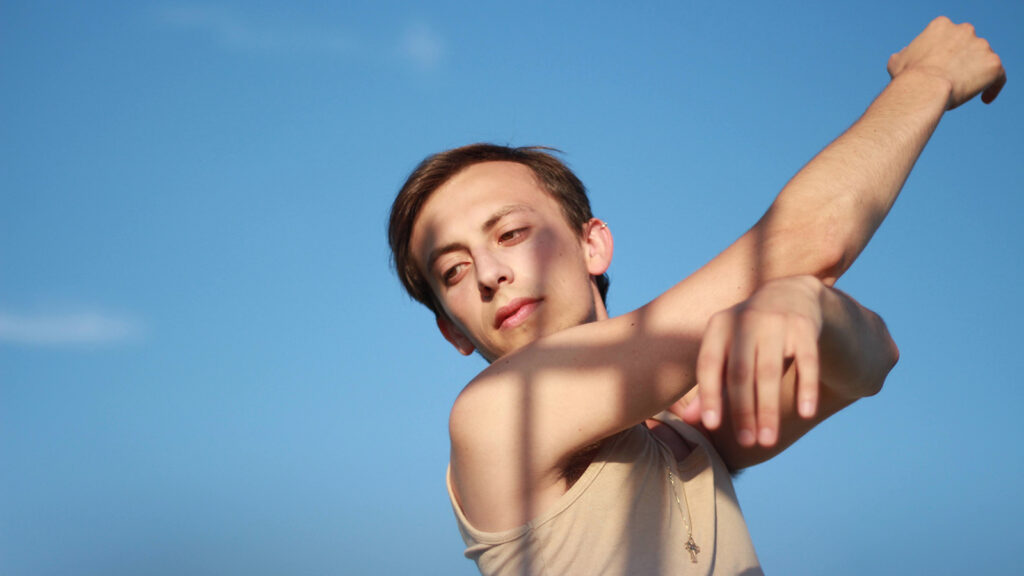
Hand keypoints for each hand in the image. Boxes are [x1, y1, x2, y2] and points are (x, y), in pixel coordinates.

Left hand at [688, 276, 823, 447]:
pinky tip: (806, 413)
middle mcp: (745, 320)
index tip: (711, 425)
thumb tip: (688, 420)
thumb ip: (710, 383)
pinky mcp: (804, 325)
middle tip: (747, 443)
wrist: (791, 294)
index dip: (709, 394)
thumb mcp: (727, 351)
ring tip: (768, 440)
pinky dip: (806, 386)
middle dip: (742, 410)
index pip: (709, 364)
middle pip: (740, 372)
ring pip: (769, 371)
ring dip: (768, 408)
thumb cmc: (750, 335)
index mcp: (719, 326)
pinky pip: (807, 360)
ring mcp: (776, 320)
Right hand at [888, 16, 1005, 108]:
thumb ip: (906, 55)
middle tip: (952, 79)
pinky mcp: (992, 63)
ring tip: (964, 92)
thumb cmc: (907, 78)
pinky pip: (998, 75)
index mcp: (941, 26)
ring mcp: (981, 45)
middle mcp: (964, 30)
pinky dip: (993, 86)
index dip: (945, 52)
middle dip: (962, 60)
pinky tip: (985, 98)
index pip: (948, 36)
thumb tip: (904, 56)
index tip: (940, 67)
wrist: (924, 88)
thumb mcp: (897, 62)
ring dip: (976, 73)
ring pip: (983, 59)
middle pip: (968, 45)